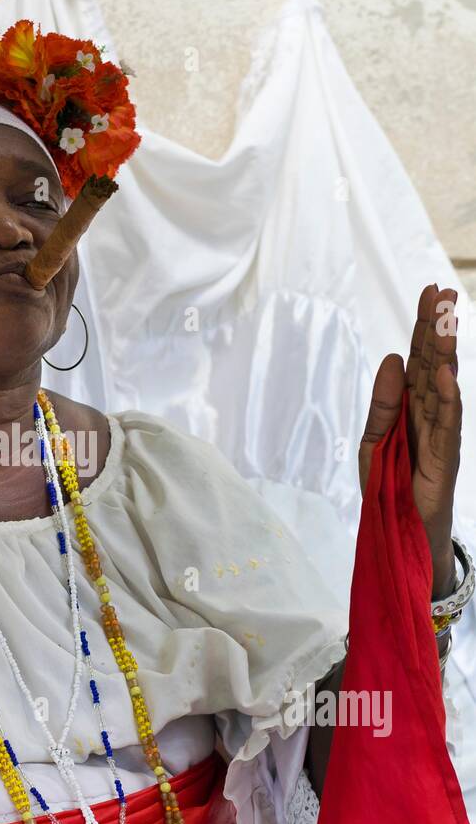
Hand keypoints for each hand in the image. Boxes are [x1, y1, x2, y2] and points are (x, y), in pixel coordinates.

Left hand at [358, 283, 460, 596]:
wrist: (399, 532)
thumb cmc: (389, 485)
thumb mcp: (372, 440)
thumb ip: (381, 402)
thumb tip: (391, 359)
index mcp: (411, 406)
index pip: (419, 359)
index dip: (423, 326)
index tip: (429, 291)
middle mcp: (430, 414)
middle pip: (435, 363)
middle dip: (437, 327)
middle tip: (442, 291)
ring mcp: (441, 434)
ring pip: (445, 387)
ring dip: (446, 353)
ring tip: (446, 321)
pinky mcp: (444, 459)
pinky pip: (448, 425)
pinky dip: (449, 400)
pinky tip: (448, 375)